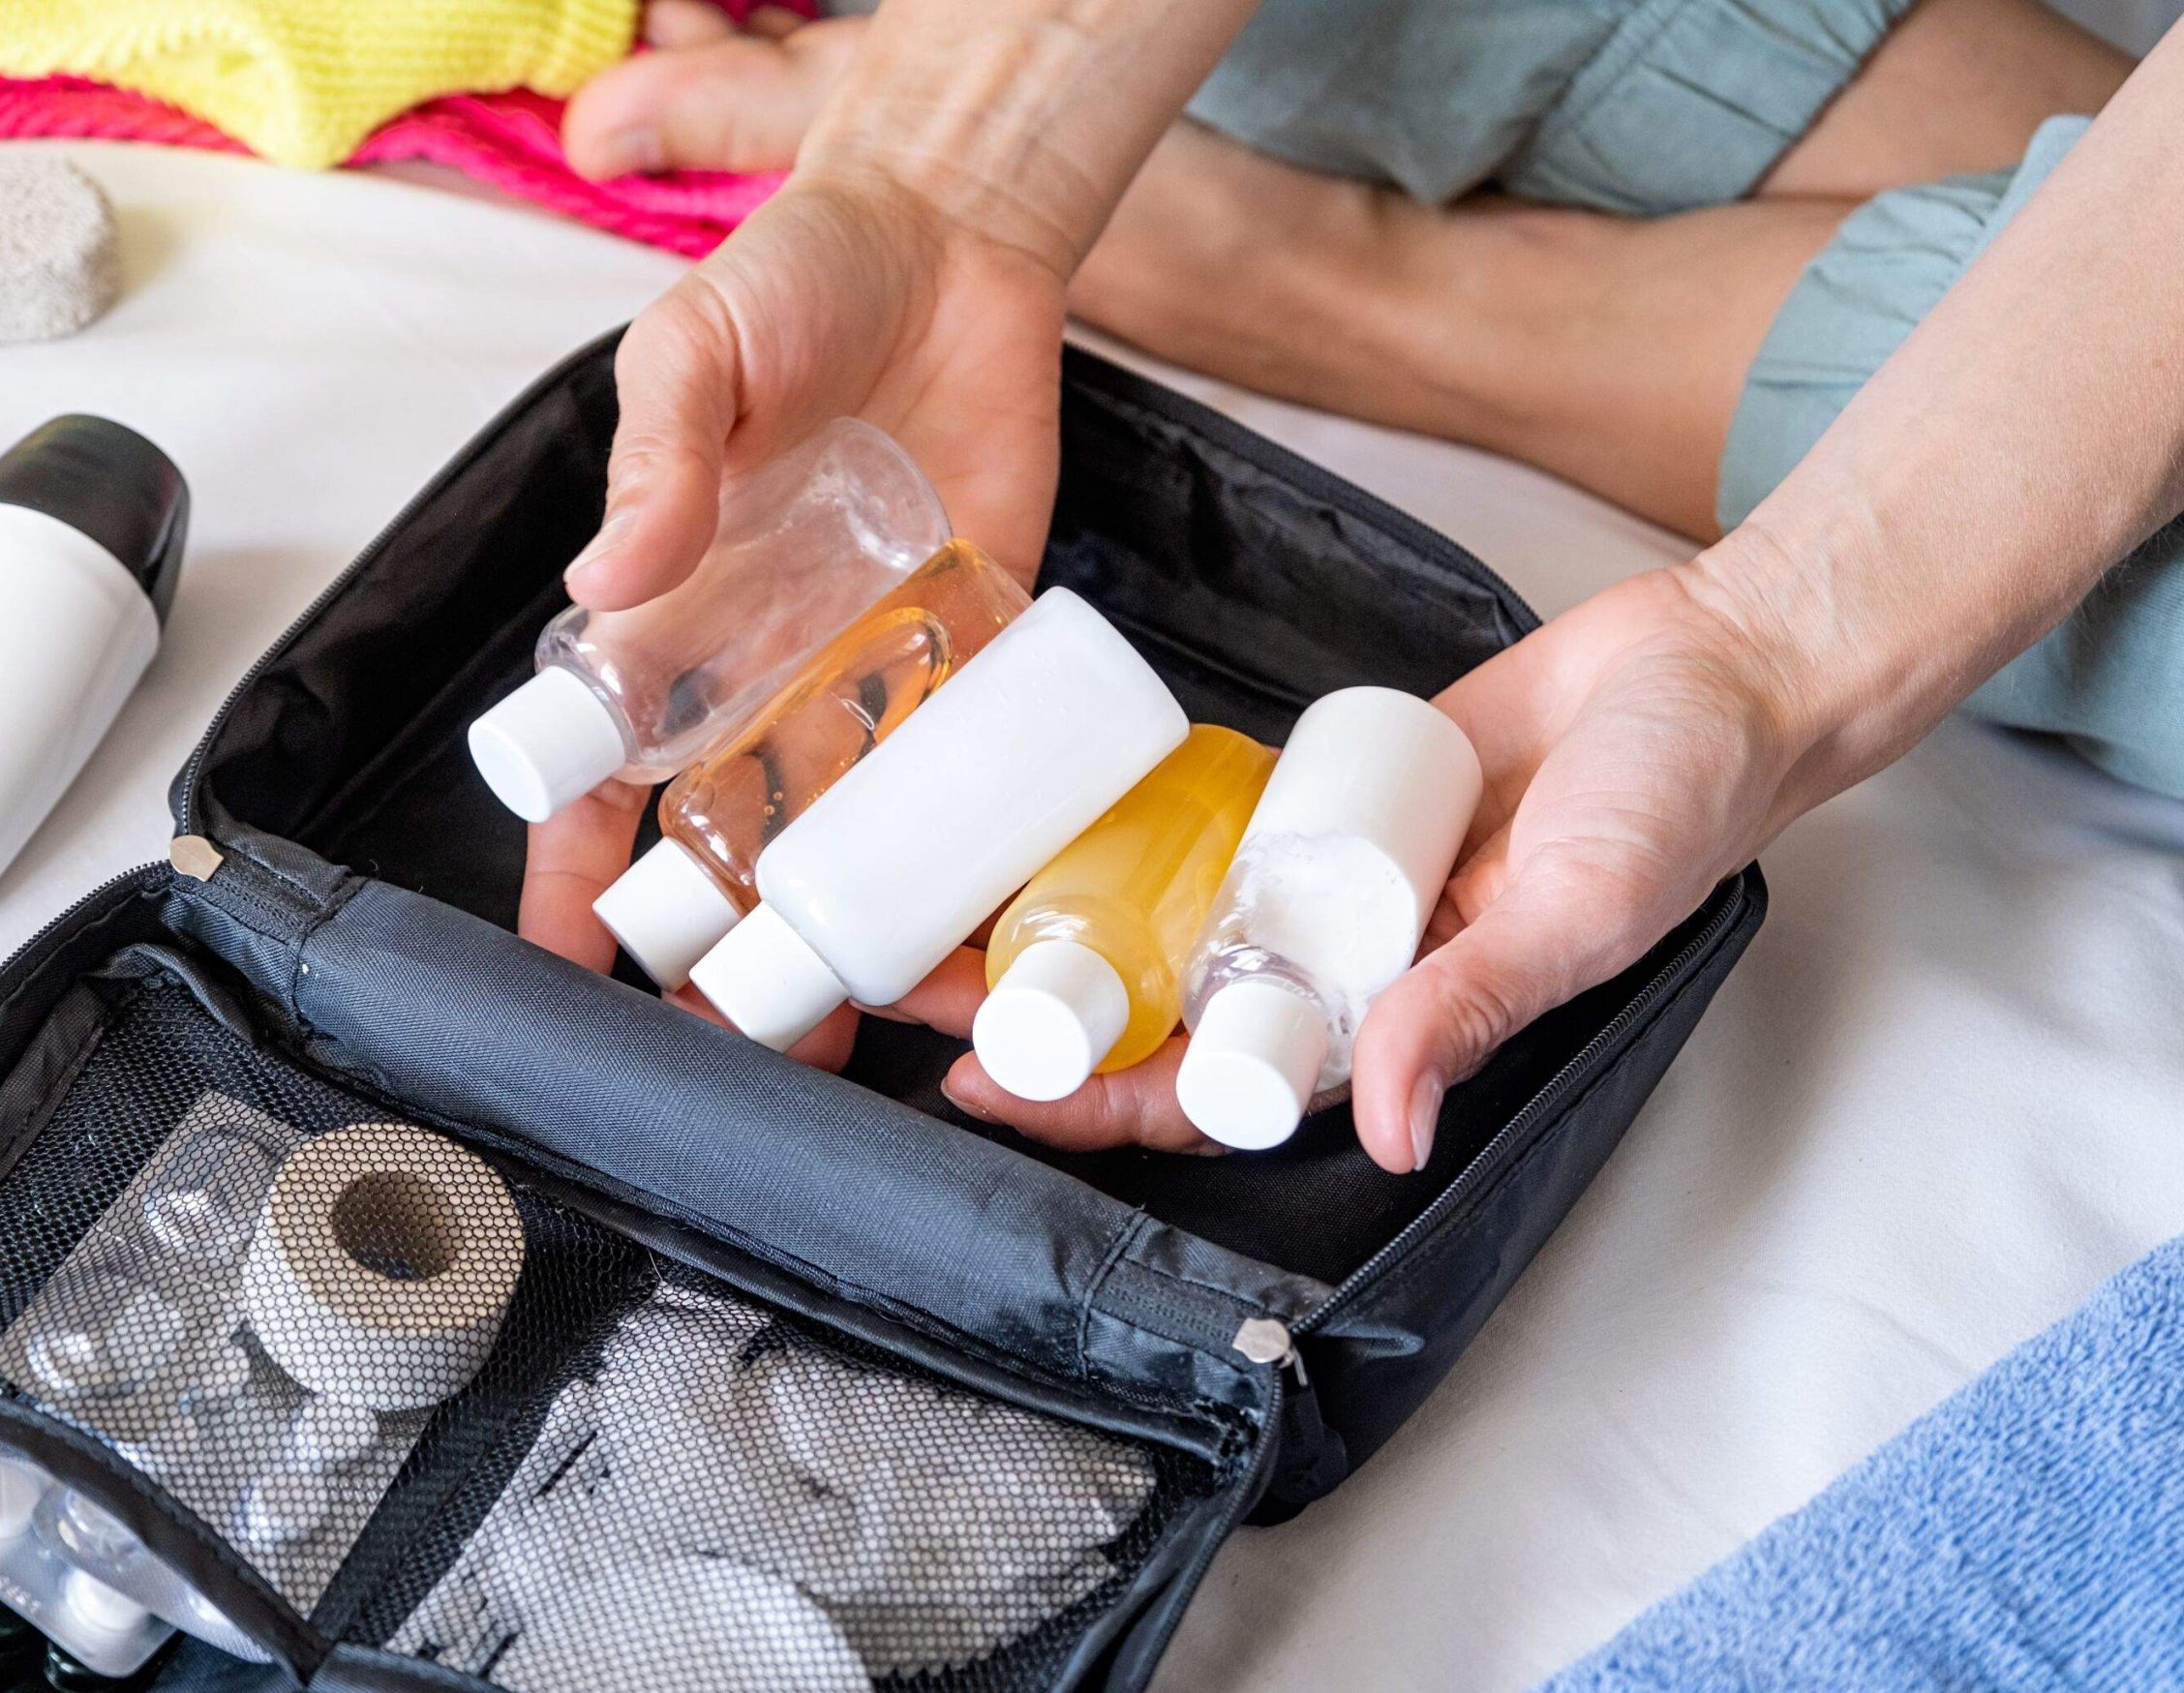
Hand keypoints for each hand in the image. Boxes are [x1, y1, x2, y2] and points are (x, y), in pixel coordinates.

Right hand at [520, 12, 1078, 1001]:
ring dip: (846, 930)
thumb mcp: (695, 348)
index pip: (599, 772)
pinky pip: (967, 765)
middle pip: (726, 838)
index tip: (569, 966)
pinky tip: (973, 923)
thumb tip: (611, 579)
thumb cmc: (797, 275)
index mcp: (669, 614)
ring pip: (847, 833)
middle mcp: (762, 664)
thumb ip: (656, 459)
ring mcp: (867, 664)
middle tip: (735, 1040)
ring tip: (860, 1024)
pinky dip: (968, 846)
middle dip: (723, 945)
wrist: (953, 237)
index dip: (576, 874)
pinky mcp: (971, 642)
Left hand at [941, 559, 1831, 1171]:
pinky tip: (1046, 825)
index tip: (986, 1088)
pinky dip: (1135, 834)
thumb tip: (1389, 1125)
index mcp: (1393, 1024)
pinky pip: (1214, 826)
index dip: (1101, 1103)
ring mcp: (1325, 876)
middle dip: (1042, 1020)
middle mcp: (1343, 963)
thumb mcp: (1577, 914)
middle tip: (912, 995)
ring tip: (946, 913)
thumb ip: (1475, 1007)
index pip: (1220, 1093)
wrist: (1708, 666)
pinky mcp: (1322, 791)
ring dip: (1067, 927)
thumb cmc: (1675, 804)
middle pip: (1164, 1016)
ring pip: (1171, 924)